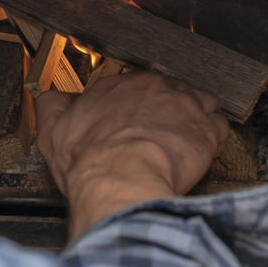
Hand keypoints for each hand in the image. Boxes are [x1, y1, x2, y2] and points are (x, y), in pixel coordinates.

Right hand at [35, 71, 230, 238]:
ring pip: (199, 102)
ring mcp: (184, 104)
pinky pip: (219, 126)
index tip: (136, 121)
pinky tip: (203, 152)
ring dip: (195, 118)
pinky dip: (214, 138)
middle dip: (168, 110)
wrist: (121, 179)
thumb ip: (52, 108)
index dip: (137, 105)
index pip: (135, 86)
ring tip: (186, 140)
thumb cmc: (89, 161)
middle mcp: (153, 87)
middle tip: (161, 135)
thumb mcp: (53, 132)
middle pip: (169, 90)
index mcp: (118, 87)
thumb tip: (48, 99)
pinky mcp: (206, 128)